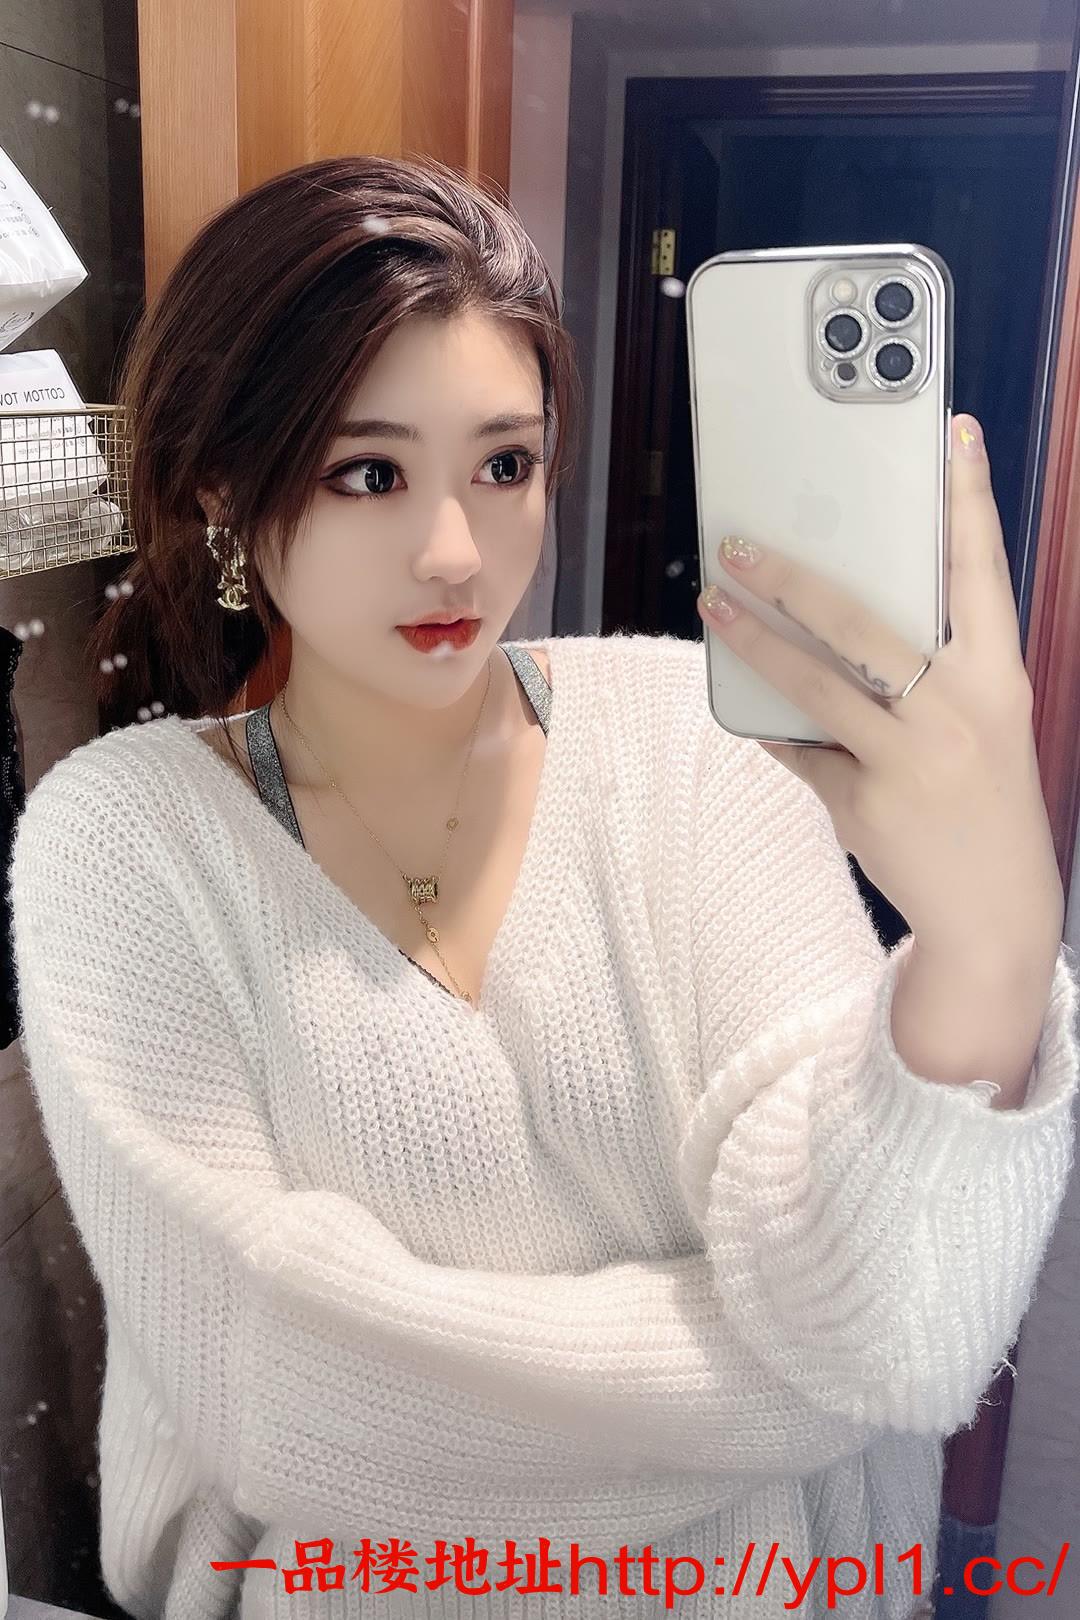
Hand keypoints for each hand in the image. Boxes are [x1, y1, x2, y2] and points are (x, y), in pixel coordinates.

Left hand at [695, 413, 1063, 964]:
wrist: (995, 912)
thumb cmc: (984, 799)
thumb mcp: (983, 724)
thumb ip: (933, 671)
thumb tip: (842, 620)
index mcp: (998, 678)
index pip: (982, 573)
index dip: (968, 501)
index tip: (952, 438)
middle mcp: (958, 709)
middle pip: (864, 621)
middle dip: (793, 576)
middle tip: (741, 543)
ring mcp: (911, 757)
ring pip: (817, 681)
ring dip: (756, 639)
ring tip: (712, 602)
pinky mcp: (867, 801)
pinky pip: (803, 749)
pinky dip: (774, 727)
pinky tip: (746, 707)